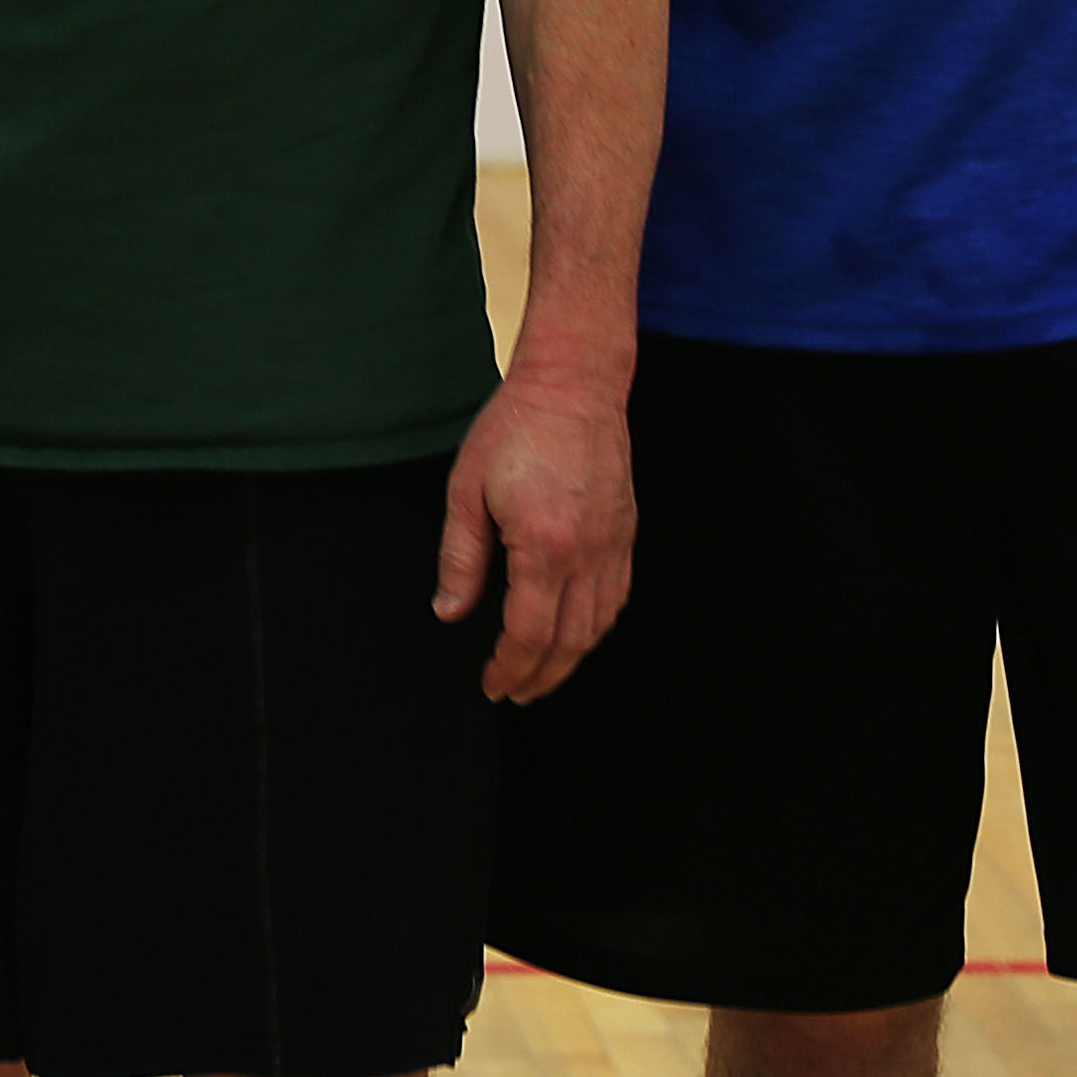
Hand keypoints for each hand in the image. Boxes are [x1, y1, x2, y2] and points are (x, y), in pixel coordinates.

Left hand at [435, 368, 634, 701]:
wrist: (575, 383)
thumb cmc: (515, 428)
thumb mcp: (467, 489)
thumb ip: (460, 558)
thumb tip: (449, 612)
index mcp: (542, 545)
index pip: (529, 633)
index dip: (509, 668)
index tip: (491, 685)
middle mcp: (587, 553)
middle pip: (569, 642)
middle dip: (540, 677)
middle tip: (514, 693)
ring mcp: (613, 545)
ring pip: (599, 626)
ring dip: (570, 660)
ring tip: (541, 674)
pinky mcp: (627, 532)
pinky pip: (617, 597)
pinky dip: (596, 627)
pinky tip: (575, 633)